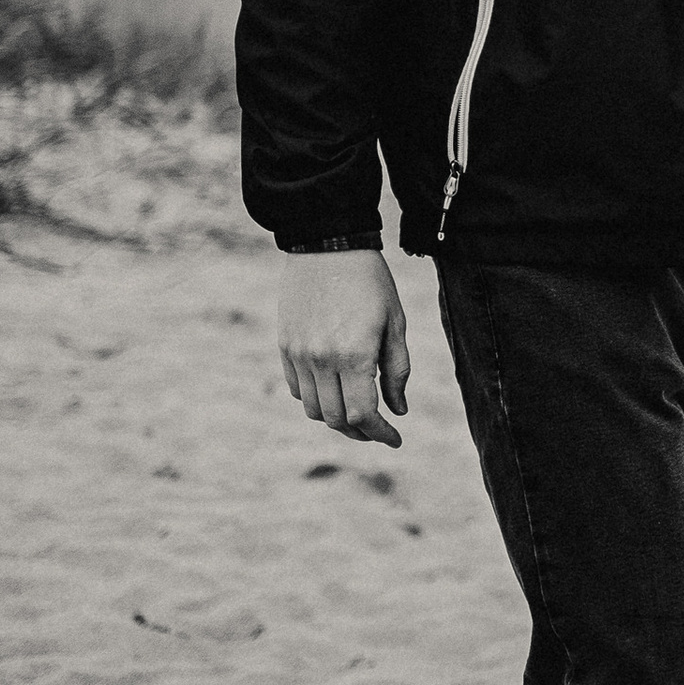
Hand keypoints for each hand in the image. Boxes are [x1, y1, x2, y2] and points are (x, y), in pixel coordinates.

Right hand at [278, 251, 410, 446]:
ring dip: (336, 418)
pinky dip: (315, 399)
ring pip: (313, 409)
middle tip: (377, 429)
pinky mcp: (285, 346)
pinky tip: (333, 391)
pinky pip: (297, 389)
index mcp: (354, 355)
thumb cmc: (370, 282)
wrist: (326, 245)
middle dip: (360, 431)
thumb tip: (398, 410)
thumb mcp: (395, 323)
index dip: (379, 434)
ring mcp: (298, 355)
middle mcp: (321, 360)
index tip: (394, 439)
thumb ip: (397, 370)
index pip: (363, 414)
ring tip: (356, 412)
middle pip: (336, 419)